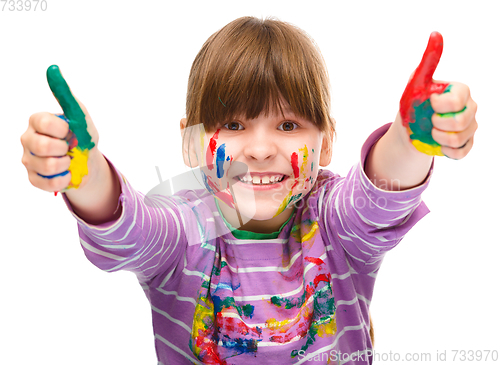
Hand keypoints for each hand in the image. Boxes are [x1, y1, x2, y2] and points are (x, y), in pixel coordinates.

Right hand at [21, 65, 98, 192]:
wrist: (88, 162)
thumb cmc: (81, 135)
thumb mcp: (79, 115)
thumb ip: (66, 96)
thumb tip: (53, 69)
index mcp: (37, 121)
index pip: (41, 121)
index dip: (60, 129)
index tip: (70, 131)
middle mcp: (28, 139)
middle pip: (39, 145)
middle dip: (63, 148)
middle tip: (70, 147)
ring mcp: (29, 159)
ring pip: (46, 166)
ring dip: (66, 164)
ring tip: (69, 161)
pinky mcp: (34, 178)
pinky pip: (47, 183)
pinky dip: (63, 180)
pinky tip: (67, 173)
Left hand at [399, 32, 477, 158]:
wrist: (409, 129)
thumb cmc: (414, 102)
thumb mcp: (417, 81)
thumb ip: (429, 60)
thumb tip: (435, 33)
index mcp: (461, 91)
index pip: (459, 99)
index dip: (440, 105)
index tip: (429, 103)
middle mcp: (470, 108)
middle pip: (463, 120)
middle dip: (439, 123)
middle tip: (429, 120)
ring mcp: (469, 127)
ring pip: (460, 138)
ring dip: (439, 138)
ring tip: (431, 132)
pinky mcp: (465, 144)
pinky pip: (461, 152)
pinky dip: (446, 151)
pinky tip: (437, 144)